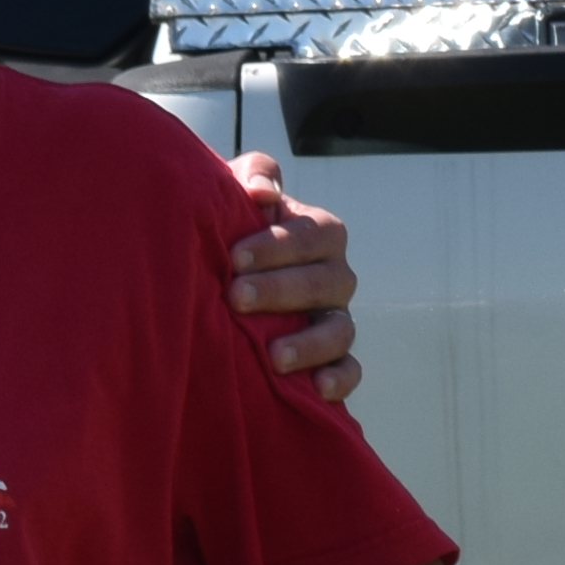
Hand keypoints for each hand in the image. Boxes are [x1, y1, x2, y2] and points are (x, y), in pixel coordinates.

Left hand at [226, 148, 362, 405]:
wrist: (214, 281)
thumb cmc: (228, 232)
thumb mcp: (234, 194)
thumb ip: (253, 175)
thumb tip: (263, 192)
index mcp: (318, 234)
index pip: (314, 234)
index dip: (278, 245)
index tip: (235, 258)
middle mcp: (334, 276)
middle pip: (327, 282)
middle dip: (282, 291)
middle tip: (236, 299)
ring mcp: (335, 319)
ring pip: (342, 330)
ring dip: (311, 343)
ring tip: (274, 357)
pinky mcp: (333, 359)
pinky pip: (350, 370)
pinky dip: (340, 379)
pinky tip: (316, 389)